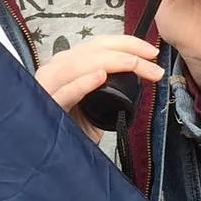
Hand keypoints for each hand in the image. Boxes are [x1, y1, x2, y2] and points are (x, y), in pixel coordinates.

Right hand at [35, 36, 163, 140]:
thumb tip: (137, 79)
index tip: (151, 51)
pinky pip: (65, 92)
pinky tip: (100, 76)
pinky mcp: (46, 106)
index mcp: (66, 66)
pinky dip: (83, 82)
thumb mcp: (94, 105)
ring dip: (113, 62)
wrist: (50, 157)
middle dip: (126, 49)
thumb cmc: (71, 130)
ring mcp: (47, 86)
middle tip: (153, 60)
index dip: (125, 42)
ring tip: (136, 64)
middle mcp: (55, 70)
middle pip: (91, 49)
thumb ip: (108, 89)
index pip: (96, 45)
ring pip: (79, 64)